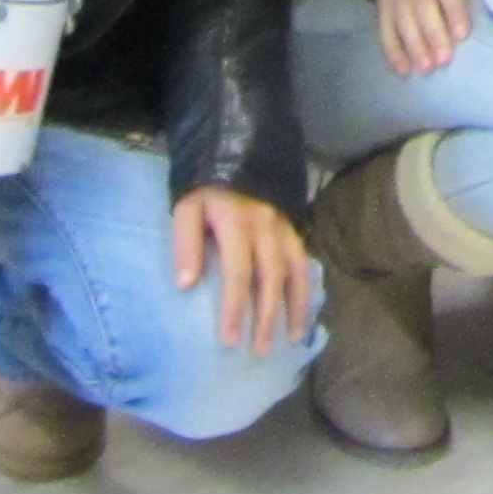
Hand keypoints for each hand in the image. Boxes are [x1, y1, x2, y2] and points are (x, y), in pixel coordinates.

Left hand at [172, 185, 315, 354]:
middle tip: (262, 351)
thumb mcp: (186, 205)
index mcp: (238, 224)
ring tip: (295, 337)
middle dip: (268, 316)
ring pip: (296, 270)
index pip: (239, 275)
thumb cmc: (204, 182)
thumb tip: (186, 285)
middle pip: (271, 278)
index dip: (235, 309)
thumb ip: (186, 242)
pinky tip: (306, 306)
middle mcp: (267, 227)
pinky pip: (304, 258)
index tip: (231, 340)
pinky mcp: (294, 223)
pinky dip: (307, 284)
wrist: (237, 142)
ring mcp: (285, 225)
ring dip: (296, 306)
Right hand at [372, 0, 481, 75]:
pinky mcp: (382, 7)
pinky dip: (393, 52)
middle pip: (423, 9)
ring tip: (427, 68)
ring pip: (403, 23)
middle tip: (444, 60)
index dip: (454, 12)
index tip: (462, 34)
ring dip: (414, 47)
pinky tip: (404, 70)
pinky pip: (385, 30)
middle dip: (433, 36)